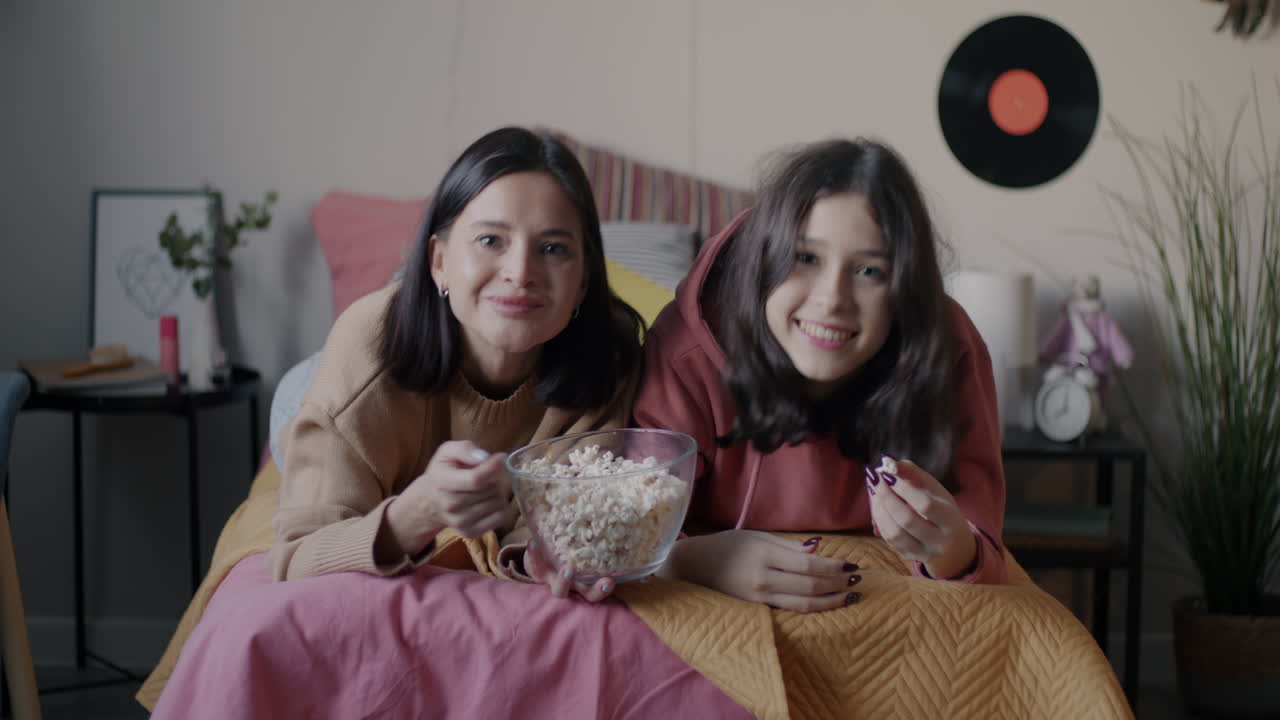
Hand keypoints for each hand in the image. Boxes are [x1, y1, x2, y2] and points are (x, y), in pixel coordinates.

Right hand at [384, 441, 514, 556]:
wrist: (431, 501)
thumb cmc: (444, 472)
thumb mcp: (447, 452)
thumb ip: (464, 449)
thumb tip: (483, 458)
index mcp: (442, 483)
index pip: (476, 479)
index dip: (493, 467)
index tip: (501, 457)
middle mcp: (449, 505)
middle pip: (489, 490)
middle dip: (495, 477)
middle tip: (487, 474)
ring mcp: (460, 522)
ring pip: (497, 502)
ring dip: (498, 492)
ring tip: (486, 487)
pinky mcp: (470, 533)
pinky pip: (500, 518)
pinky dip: (500, 507)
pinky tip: (489, 500)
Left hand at [523, 539, 615, 601]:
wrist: (540, 559)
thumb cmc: (571, 553)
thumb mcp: (586, 551)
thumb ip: (604, 541)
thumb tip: (627, 519)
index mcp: (586, 582)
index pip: (600, 591)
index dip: (605, 589)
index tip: (612, 580)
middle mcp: (573, 585)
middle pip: (586, 595)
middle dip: (594, 590)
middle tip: (606, 581)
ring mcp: (555, 581)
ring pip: (561, 590)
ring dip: (565, 581)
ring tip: (569, 569)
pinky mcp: (537, 571)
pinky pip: (534, 564)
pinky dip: (533, 554)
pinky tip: (533, 542)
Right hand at [660, 530, 861, 612]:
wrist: (694, 567)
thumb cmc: (727, 545)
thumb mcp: (756, 536)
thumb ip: (787, 545)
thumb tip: (818, 550)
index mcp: (764, 554)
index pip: (808, 564)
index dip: (834, 567)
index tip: (852, 564)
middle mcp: (763, 578)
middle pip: (810, 586)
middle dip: (837, 584)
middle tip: (857, 579)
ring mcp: (759, 597)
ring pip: (803, 604)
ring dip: (831, 601)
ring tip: (850, 596)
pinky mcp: (757, 609)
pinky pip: (790, 610)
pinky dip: (812, 608)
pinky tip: (827, 604)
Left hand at [865, 457, 976, 579]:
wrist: (954, 545)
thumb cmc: (942, 509)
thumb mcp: (935, 490)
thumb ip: (913, 473)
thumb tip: (888, 462)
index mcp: (950, 520)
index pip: (925, 505)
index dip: (904, 488)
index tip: (887, 472)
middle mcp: (939, 541)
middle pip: (907, 520)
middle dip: (886, 497)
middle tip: (874, 478)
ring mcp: (924, 552)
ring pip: (894, 533)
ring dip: (878, 508)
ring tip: (873, 489)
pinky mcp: (910, 557)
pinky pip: (889, 539)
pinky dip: (879, 519)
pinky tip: (876, 503)